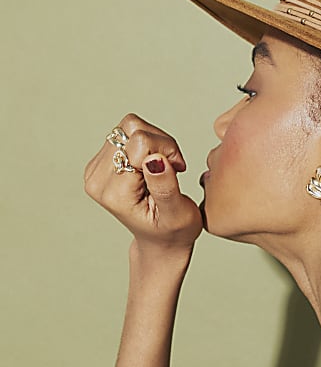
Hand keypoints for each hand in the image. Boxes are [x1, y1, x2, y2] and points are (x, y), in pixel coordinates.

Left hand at [84, 114, 202, 254]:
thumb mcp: (177, 214)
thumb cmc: (173, 230)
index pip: (139, 142)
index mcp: (113, 193)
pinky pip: (127, 131)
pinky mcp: (102, 160)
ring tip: (164, 167)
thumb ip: (165, 186)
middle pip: (132, 129)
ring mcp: (96, 169)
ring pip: (130, 126)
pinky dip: (148, 142)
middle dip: (160, 144)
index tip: (175, 171)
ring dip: (155, 142)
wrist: (160, 240)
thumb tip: (154, 159)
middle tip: (171, 169)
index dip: (166, 150)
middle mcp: (97, 179)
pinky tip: (154, 165)